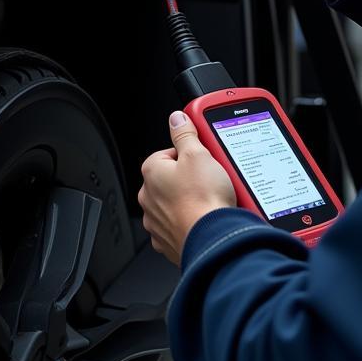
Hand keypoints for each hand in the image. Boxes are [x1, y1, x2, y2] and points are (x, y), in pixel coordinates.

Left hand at [138, 111, 235, 264]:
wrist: (212, 240)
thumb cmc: (203, 200)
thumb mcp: (198, 154)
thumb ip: (184, 134)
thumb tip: (176, 119)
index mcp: (152, 172)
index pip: (168, 153)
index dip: (189, 154)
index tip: (203, 157)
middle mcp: (149, 198)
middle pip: (173, 178)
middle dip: (191, 178)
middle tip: (211, 178)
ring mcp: (157, 222)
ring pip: (176, 202)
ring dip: (191, 200)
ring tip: (212, 199)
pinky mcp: (169, 241)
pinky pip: (181, 224)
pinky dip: (192, 221)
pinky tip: (206, 217)